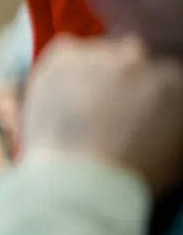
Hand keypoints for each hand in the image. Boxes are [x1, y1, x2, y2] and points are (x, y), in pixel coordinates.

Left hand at [21, 36, 182, 193]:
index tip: (136, 108)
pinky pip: (68, 50)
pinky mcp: (65, 55)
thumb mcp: (178, 153)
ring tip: (82, 108)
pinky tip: (63, 97)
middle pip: (137, 57)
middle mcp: (143, 59)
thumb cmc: (130, 178)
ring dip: (96, 72)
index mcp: (176, 81)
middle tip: (109, 109)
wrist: (77, 184)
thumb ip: (176, 118)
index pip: (167, 73)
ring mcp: (103, 54)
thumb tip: (167, 112)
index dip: (149, 92)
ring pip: (102, 52)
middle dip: (126, 79)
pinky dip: (65, 68)